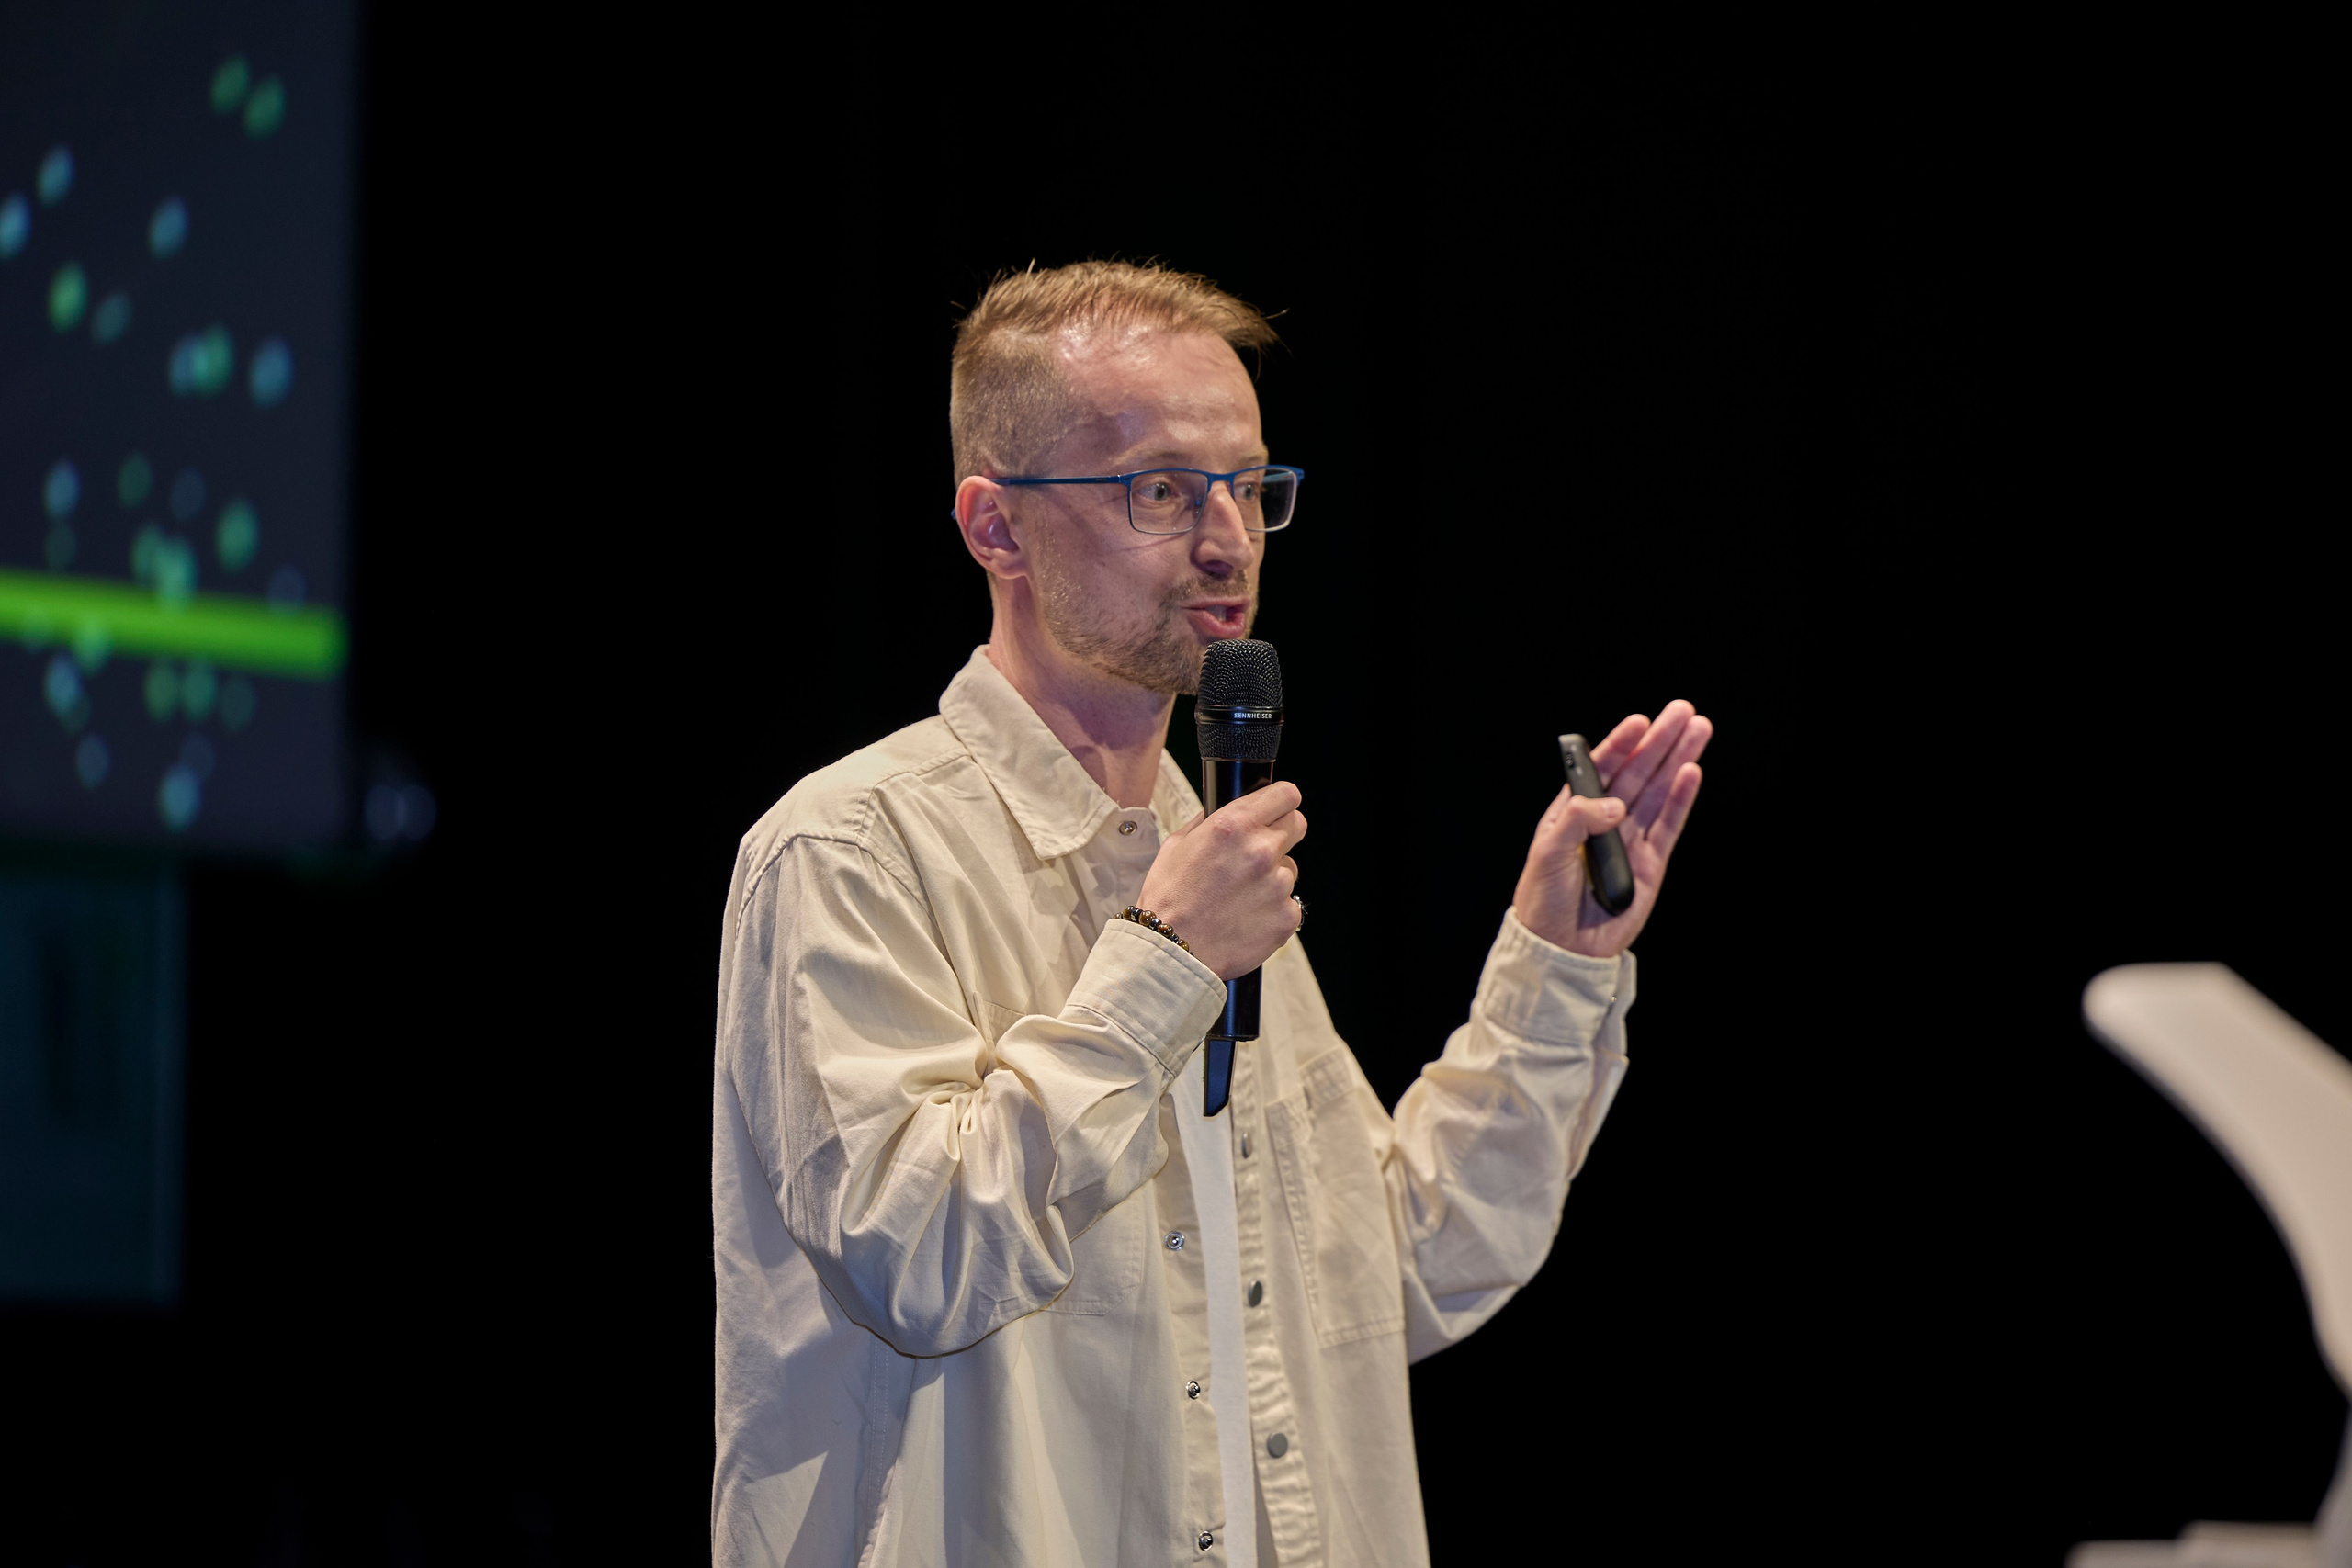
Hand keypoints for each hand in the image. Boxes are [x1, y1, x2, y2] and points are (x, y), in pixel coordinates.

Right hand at [1137, 781, 1307, 979]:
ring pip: (1290, 869)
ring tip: (1239, 897)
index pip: (1286, 794)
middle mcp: (1261, 850)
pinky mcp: (1287, 916)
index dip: (1281, 801)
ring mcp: (1278, 885)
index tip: (1277, 809)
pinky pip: (1289, 903)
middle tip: (1256, 856)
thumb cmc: (1169, 898)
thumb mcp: (1178, 844)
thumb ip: (1208, 820)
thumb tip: (1226, 806)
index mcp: (1235, 825)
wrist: (1172, 950)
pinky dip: (1273, 909)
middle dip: (1280, 835)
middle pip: (1297, 825)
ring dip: (1273, 877)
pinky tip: (1246, 918)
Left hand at [1513, 700, 1710, 957]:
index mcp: (1573, 811)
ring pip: (1659, 792)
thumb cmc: (1544, 899)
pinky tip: (1691, 773)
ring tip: (1699, 730)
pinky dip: (1681, 799)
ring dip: (1679, 761)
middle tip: (1684, 710)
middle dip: (1661, 741)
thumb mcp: (1548, 854)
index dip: (1621, 743)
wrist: (1561, 948)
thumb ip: (1577, 822)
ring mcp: (1631, 840)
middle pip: (1638, 772)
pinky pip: (1669, 826)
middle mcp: (1605, 820)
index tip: (1640, 720)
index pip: (1601, 768)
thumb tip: (1616, 805)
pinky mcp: (1651, 864)